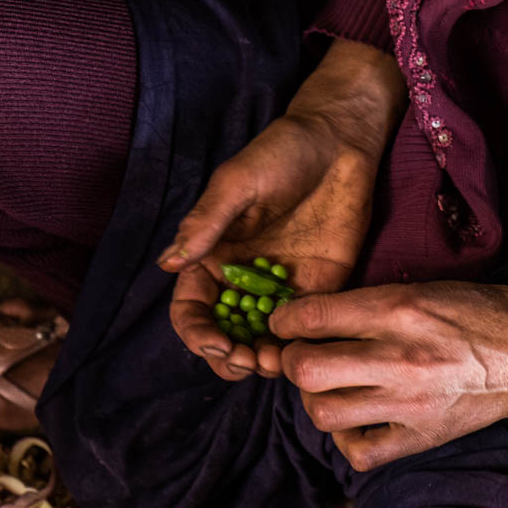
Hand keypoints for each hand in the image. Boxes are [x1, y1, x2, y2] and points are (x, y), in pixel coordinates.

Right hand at [158, 40, 406, 380]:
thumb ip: (206, 224)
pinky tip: (304, 351)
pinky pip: (302, 329)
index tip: (217, 343)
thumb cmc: (281, 153)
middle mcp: (243, 279)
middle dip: (229, 357)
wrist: (338, 143)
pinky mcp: (317, 288)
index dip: (197, 333)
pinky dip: (298, 347)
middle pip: (224, 335)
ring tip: (273, 364)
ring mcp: (280, 287)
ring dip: (262, 360)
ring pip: (262, 341)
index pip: (192, 309)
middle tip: (247, 361)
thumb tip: (169, 263)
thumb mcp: (237, 183)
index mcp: (213, 257)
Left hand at [271, 282, 507, 470]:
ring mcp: (410, 404)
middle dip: (292, 359)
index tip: (284, 322)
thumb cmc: (485, 312)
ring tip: (330, 387)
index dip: (284, 319)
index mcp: (400, 310)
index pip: (313, 317)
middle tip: (303, 354)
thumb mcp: (427, 287)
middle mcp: (400, 358)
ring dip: (315, 399)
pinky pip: (359, 452)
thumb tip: (314, 314)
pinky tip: (357, 419)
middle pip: (306, 369)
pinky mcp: (422, 437)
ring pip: (323, 413)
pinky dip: (347, 438)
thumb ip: (372, 301)